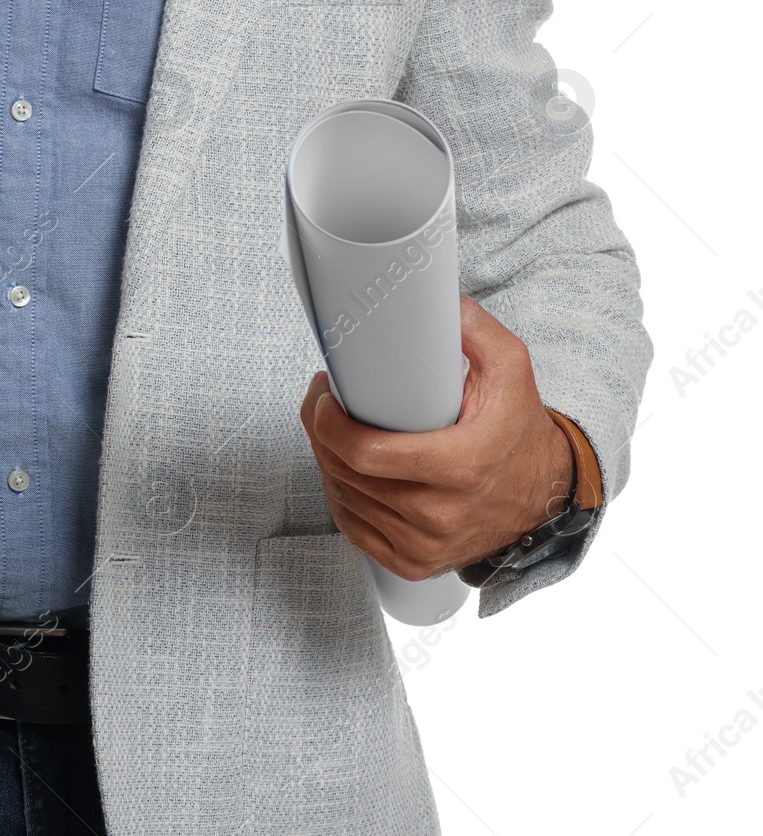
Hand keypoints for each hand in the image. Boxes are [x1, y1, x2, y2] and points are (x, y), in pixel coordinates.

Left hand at [298, 294, 573, 580]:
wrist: (545, 493)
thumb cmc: (519, 429)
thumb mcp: (511, 369)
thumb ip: (474, 330)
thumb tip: (438, 303)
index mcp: (459, 467)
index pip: (365, 454)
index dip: (327, 424)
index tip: (323, 397)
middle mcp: (440, 514)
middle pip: (346, 474)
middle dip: (320, 433)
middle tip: (322, 404)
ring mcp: (425, 544)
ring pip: (344, 501)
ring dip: (327, 463)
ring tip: (333, 432)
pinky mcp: (413, 563)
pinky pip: (355, 530)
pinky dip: (342, 499)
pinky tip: (343, 472)